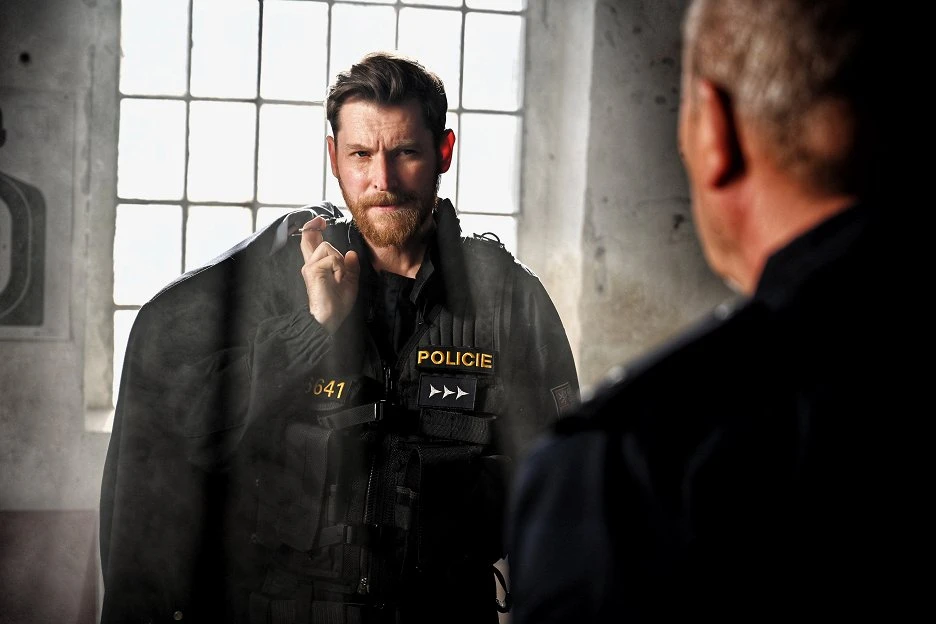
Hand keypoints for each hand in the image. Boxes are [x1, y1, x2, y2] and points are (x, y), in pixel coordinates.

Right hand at [299, 216, 360, 333]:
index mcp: (319, 266)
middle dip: (313, 226)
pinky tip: (337, 279)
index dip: (314, 230)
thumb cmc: (338, 304)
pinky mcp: (312, 270)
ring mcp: (310, 266)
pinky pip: (332, 259)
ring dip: (339, 261)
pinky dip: (339, 268)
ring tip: (339, 277)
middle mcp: (311, 264)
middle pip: (307, 239)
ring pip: (328, 248)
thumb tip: (351, 253)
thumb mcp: (350, 282)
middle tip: (320, 220)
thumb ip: (350, 267)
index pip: (313, 244)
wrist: (330, 319)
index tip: (320, 221)